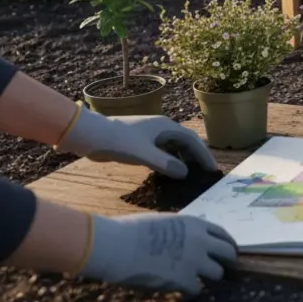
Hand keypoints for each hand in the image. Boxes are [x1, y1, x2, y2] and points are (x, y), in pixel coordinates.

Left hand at [58, 108, 217, 177]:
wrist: (90, 135)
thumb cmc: (117, 141)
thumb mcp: (143, 154)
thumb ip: (165, 164)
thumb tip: (185, 173)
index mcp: (166, 127)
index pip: (192, 141)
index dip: (204, 156)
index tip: (212, 170)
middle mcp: (162, 128)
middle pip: (186, 142)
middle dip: (197, 156)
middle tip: (205, 173)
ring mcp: (151, 135)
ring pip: (175, 146)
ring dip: (184, 158)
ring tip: (190, 174)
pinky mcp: (142, 142)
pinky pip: (164, 151)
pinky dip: (171, 160)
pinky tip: (169, 171)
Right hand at [80, 213, 237, 295]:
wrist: (116, 245)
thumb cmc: (131, 231)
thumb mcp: (164, 221)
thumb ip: (182, 231)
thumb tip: (187, 239)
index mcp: (195, 224)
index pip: (223, 234)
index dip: (227, 244)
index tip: (227, 253)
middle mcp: (200, 241)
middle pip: (229, 253)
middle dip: (227, 262)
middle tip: (221, 270)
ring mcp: (194, 261)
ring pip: (218, 274)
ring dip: (207, 279)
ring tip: (195, 281)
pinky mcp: (183, 280)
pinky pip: (197, 291)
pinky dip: (191, 294)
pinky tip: (182, 293)